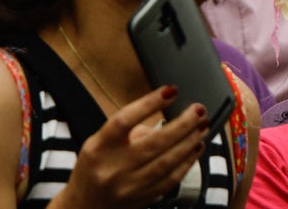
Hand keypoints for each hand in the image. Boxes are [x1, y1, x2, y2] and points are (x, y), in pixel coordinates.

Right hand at [50, 86, 209, 208]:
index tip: (172, 90)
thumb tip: (169, 116)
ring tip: (203, 126)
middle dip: (183, 124)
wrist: (84, 206)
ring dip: (190, 141)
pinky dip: (188, 161)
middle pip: (154, 143)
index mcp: (99, 148)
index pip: (124, 121)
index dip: (149, 104)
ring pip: (167, 162)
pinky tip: (197, 146)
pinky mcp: (142, 199)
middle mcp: (112, 168)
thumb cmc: (96, 165)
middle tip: (199, 109)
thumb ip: (130, 128)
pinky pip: (171, 179)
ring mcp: (128, 187)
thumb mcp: (100, 142)